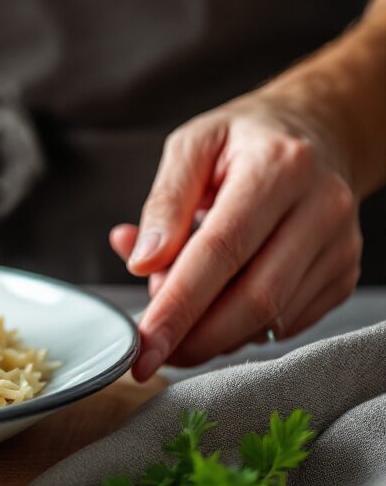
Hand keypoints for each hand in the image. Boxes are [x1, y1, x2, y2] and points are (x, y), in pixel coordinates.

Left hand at [111, 94, 362, 379]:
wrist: (318, 131)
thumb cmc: (243, 140)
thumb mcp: (192, 146)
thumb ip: (163, 203)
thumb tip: (142, 263)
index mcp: (278, 167)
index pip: (221, 251)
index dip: (179, 304)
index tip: (143, 342)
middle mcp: (321, 206)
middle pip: (256, 296)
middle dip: (197, 337)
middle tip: (153, 354)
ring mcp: (340, 244)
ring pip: (274, 316)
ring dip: (216, 334)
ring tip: (178, 317)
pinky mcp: (344, 271)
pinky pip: (289, 320)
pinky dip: (244, 328)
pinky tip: (216, 307)